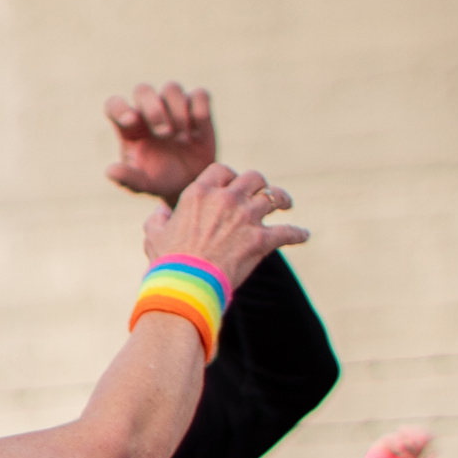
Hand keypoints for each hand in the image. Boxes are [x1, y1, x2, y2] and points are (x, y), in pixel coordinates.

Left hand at [103, 81, 216, 202]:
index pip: (114, 105)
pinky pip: (199, 94)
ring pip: (171, 88)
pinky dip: (199, 110)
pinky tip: (196, 132)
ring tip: (182, 138)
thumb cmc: (160, 180)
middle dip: (153, 109)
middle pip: (143, 90)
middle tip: (164, 134)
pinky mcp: (196, 107)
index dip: (119, 108)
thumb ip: (127, 178)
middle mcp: (148, 111)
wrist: (190, 183)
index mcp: (128, 126)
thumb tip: (110, 171)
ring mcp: (172, 106)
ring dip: (177, 111)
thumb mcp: (142, 185)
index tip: (130, 122)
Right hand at [145, 160, 305, 290]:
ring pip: (273, 197)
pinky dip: (297, 234)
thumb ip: (157, 220)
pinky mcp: (260, 240)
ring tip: (286, 204)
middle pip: (253, 178)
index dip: (229, 176)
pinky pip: (286, 232)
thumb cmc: (167, 263)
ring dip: (281, 199)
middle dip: (259, 183)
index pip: (221, 171)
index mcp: (200, 193)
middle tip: (263, 191)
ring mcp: (246, 218)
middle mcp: (226, 199)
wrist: (185, 286)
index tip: (232, 184)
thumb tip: (160, 212)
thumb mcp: (153, 237)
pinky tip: (303, 235)